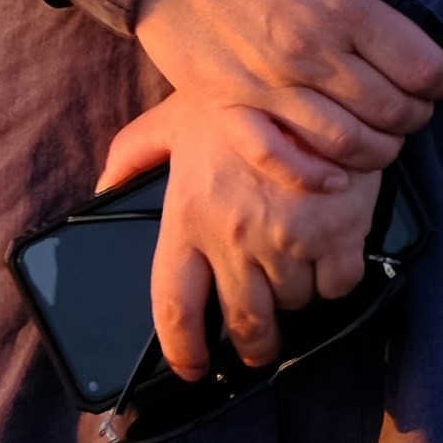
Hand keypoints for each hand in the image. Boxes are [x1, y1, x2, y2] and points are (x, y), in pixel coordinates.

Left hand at [96, 94, 384, 380]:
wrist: (317, 75)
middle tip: (257, 347)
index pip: (174, 310)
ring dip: (294, 299)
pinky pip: (338, 286)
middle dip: (252, 347)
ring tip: (294, 277)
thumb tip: (103, 187)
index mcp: (188, 218)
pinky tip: (331, 258)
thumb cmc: (246, 98)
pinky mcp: (339, 235)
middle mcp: (234, 239)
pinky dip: (336, 280)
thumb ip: (134, 154)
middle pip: (244, 324)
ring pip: (294, 305)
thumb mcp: (176, 119)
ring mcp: (288, 240)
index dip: (184, 352)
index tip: (194, 367)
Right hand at [131, 0, 442, 169]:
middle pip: (390, 111)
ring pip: (344, 144)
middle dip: (416, 114)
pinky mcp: (224, 106)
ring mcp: (265, 86)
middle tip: (416, 105)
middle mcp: (309, 54)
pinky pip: (274, 157)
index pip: (420, 66)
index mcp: (341, 5)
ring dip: (378, 151)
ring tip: (384, 136)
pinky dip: (311, 176)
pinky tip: (336, 177)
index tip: (441, 75)